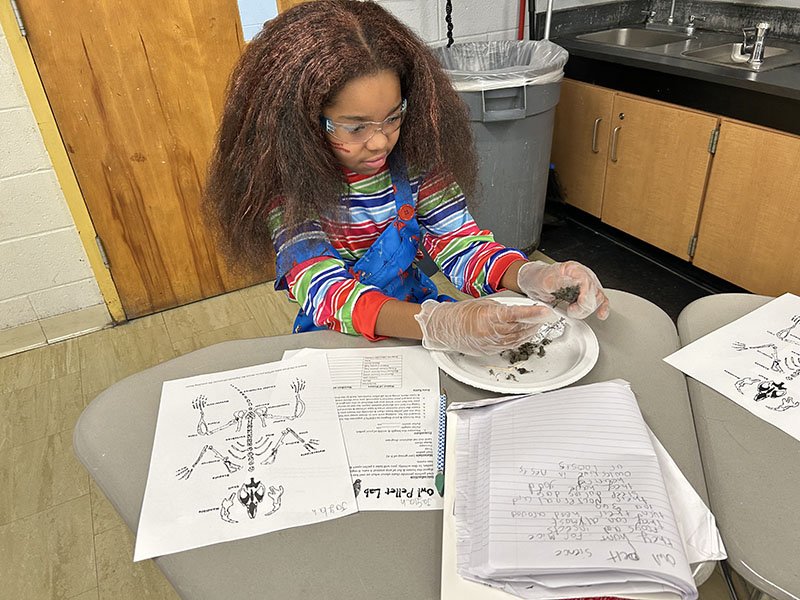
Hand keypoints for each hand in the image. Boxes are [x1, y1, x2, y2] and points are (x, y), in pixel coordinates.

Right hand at [414, 297, 557, 355]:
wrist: (445, 329)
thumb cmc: (461, 314)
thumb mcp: (483, 304)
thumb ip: (502, 309)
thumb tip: (519, 311)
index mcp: (487, 317)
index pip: (514, 315)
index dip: (531, 313)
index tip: (544, 311)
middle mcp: (490, 332)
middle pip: (519, 328)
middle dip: (534, 321)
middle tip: (545, 315)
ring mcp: (490, 343)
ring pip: (517, 338)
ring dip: (530, 331)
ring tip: (538, 323)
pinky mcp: (491, 350)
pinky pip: (510, 345)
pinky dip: (521, 339)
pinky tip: (526, 333)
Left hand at [517, 260, 609, 319]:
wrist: (532, 282)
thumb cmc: (538, 279)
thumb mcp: (544, 281)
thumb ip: (560, 282)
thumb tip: (575, 283)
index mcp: (573, 269)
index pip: (587, 282)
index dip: (585, 296)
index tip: (577, 305)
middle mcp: (582, 276)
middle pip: (594, 292)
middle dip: (584, 306)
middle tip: (570, 310)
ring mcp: (585, 285)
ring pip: (598, 298)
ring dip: (587, 309)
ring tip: (573, 312)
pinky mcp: (585, 295)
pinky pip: (599, 301)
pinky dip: (601, 308)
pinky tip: (601, 314)